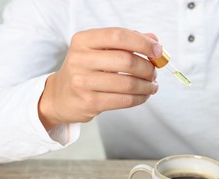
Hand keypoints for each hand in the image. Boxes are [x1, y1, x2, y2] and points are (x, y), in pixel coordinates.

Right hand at [38, 28, 161, 129]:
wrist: (61, 96)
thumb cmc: (86, 70)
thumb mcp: (100, 50)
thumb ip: (126, 42)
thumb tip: (154, 40)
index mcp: (84, 40)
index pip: (118, 36)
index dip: (143, 43)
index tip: (157, 51)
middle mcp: (80, 59)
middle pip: (126, 61)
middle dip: (147, 68)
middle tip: (154, 72)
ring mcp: (83, 82)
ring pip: (128, 83)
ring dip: (147, 85)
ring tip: (152, 85)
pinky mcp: (89, 102)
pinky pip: (124, 100)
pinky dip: (140, 98)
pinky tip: (143, 95)